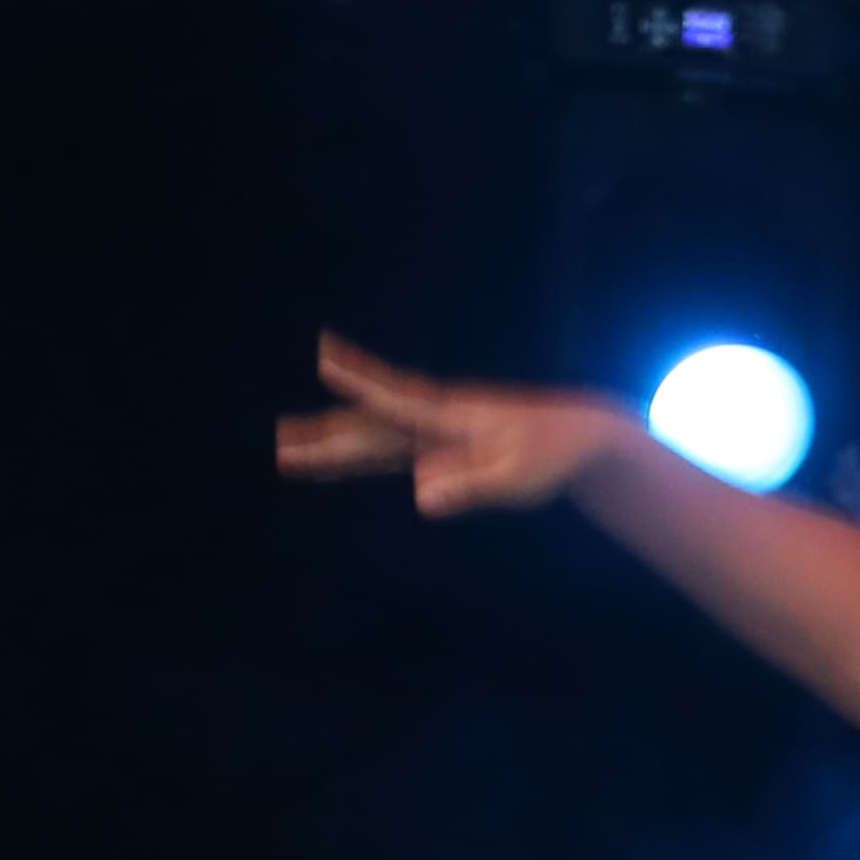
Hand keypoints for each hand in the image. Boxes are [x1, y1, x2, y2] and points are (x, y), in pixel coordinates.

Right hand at [277, 335, 633, 515]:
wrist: (578, 434)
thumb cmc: (551, 457)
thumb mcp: (516, 479)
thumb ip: (470, 487)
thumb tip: (420, 498)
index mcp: (453, 418)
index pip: (398, 400)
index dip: (362, 382)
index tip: (325, 361)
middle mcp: (435, 418)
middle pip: (371, 426)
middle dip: (326, 436)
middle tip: (281, 445)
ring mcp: (434, 429)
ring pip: (373, 434)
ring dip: (332, 442)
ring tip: (286, 450)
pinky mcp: (439, 442)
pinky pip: (389, 448)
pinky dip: (359, 451)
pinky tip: (332, 457)